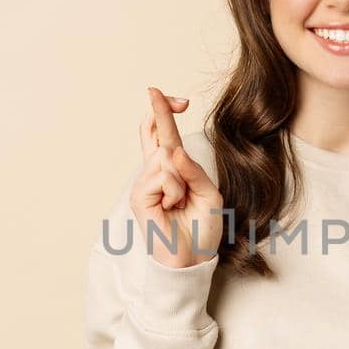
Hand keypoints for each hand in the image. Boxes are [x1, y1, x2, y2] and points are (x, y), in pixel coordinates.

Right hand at [130, 86, 225, 267]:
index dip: (162, 111)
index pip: (161, 134)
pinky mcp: (139, 196)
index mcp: (171, 170)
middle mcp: (154, 172)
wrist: (193, 258)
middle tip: (155, 90)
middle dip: (161, 110)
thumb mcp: (209, 193)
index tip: (165, 94)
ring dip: (182, 179)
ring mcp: (144, 183)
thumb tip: (173, 150)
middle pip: (153, 131)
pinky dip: (175, 191)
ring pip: (166, 157)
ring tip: (180, 202)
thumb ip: (194, 170)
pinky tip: (171, 208)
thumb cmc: (202, 228)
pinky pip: (163, 177)